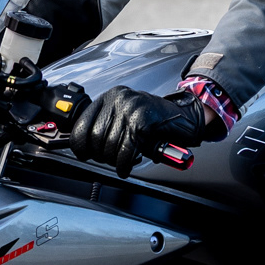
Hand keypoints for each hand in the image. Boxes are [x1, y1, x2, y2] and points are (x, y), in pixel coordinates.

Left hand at [68, 86, 221, 178]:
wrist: (185, 117)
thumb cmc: (154, 121)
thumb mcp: (125, 117)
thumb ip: (106, 126)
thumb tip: (86, 146)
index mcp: (109, 97)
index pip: (81, 124)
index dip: (80, 145)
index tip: (83, 154)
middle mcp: (118, 99)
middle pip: (96, 137)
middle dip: (102, 156)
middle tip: (111, 160)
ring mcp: (131, 109)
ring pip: (110, 145)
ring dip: (115, 161)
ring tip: (123, 162)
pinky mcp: (142, 121)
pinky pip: (126, 149)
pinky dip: (125, 163)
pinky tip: (126, 167)